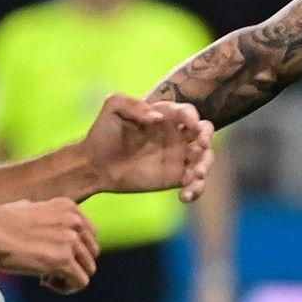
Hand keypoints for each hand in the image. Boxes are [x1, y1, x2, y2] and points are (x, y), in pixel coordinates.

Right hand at [0, 197, 99, 293]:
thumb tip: (47, 226)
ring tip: (46, 276)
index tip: (53, 253)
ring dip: (69, 276)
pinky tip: (45, 281)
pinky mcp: (63, 261)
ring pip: (89, 269)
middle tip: (50, 267)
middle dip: (74, 263)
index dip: (74, 249)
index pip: (90, 234)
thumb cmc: (1, 221)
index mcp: (69, 208)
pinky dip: (65, 287)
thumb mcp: (33, 207)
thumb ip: (48, 217)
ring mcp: (71, 241)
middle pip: (92, 253)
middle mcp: (75, 222)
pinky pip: (80, 282)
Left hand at [80, 94, 214, 202]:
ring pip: (205, 158)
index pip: (187, 112)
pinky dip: (196, 190)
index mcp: (165, 115)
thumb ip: (133, 104)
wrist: (94, 165)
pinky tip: (184, 196)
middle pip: (205, 131)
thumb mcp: (113, 107)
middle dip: (208, 135)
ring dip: (206, 165)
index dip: (193, 117)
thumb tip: (157, 118)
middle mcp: (175, 135)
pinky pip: (194, 183)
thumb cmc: (103, 132)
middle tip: (203, 145)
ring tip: (196, 175)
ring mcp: (176, 157)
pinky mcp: (174, 179)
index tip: (191, 126)